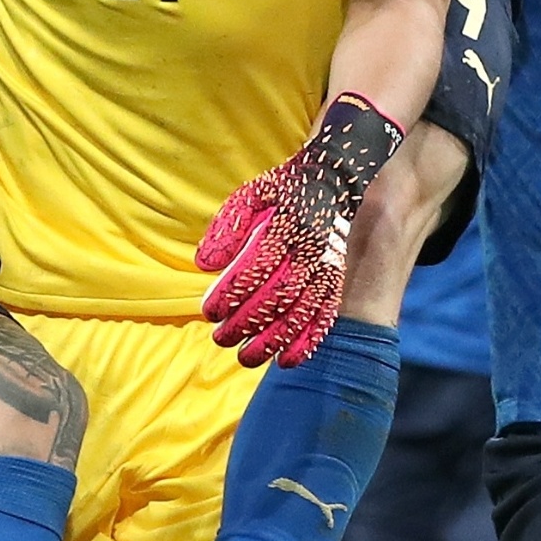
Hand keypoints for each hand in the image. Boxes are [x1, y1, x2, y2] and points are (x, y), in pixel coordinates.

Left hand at [196, 92, 405, 367]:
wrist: (336, 180)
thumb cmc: (284, 190)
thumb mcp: (251, 195)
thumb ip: (227, 228)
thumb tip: (204, 265)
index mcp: (286, 225)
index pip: (256, 266)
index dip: (232, 292)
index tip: (209, 311)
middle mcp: (309, 249)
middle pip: (278, 295)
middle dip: (247, 322)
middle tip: (221, 338)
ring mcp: (326, 267)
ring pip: (301, 312)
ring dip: (273, 340)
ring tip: (246, 358)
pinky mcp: (335, 280)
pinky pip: (325, 315)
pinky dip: (308, 341)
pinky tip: (287, 361)